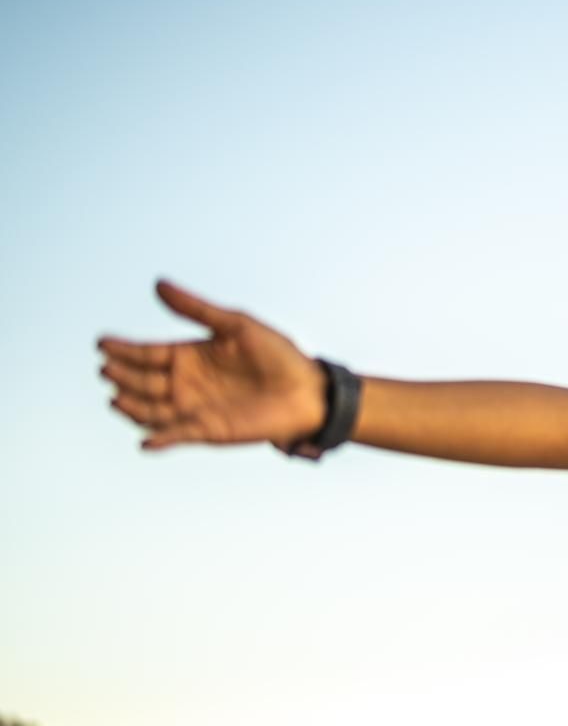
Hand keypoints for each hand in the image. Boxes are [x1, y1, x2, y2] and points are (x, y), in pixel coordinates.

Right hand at [96, 278, 327, 452]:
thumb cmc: (277, 354)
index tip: (101, 343)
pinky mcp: (207, 431)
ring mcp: (193, 408)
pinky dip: (160, 439)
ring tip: (117, 399)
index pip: (148, 352)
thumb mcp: (236, 325)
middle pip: (143, 380)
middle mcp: (186, 382)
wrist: (308, 391)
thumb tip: (157, 284)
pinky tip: (147, 441)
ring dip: (132, 407)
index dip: (124, 348)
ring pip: (150, 410)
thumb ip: (197, 309)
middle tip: (107, 369)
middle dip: (123, 376)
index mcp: (190, 354)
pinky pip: (176, 436)